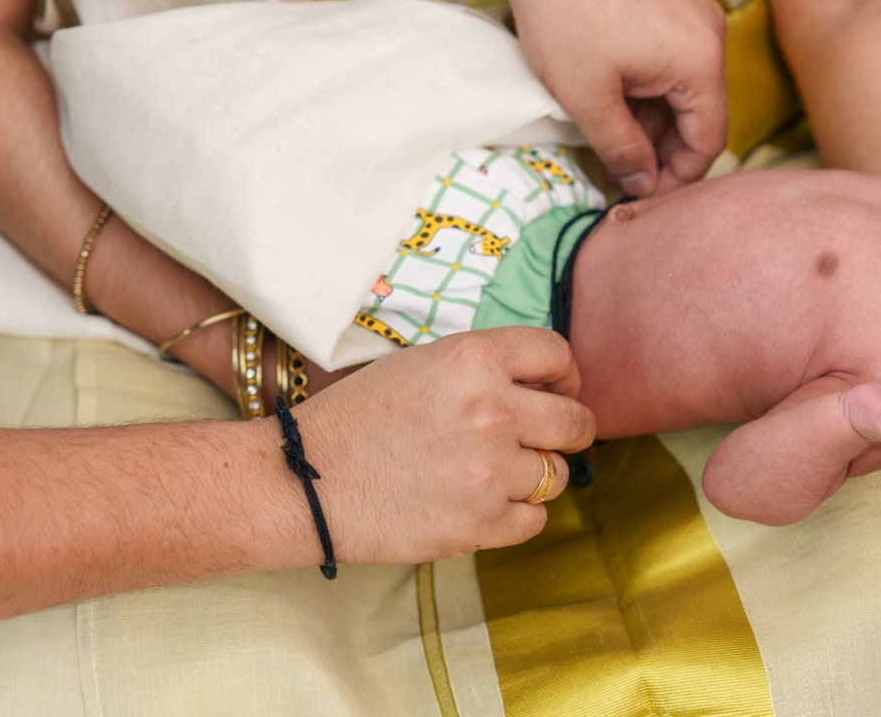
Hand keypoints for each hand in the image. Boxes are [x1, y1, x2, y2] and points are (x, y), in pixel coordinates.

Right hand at [287, 327, 594, 564]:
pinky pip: (535, 520)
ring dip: (533, 476)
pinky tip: (480, 504)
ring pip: (557, 475)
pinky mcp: (481, 525)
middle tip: (545, 439)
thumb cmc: (355, 418)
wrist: (303, 480)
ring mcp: (491, 472)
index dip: (563, 374)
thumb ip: (484, 369)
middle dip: (568, 430)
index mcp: (474, 359)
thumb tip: (542, 385)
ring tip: (490, 474)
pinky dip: (515, 515)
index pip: (557, 355)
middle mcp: (493, 411)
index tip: (554, 389)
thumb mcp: (421, 365)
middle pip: (577, 421)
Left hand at [507, 0, 727, 197]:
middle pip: (699, 116)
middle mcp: (711, 35)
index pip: (708, 140)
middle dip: (662, 152)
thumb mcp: (587, 98)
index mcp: (701, 60)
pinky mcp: (673, 4)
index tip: (645, 198)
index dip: (678, 178)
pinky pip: (673, 62)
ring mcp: (694, 15)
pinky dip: (648, 91)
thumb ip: (621, 150)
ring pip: (683, 90)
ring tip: (609, 144)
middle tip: (622, 178)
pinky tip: (614, 106)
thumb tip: (641, 185)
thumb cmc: (564, 16)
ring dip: (652, 123)